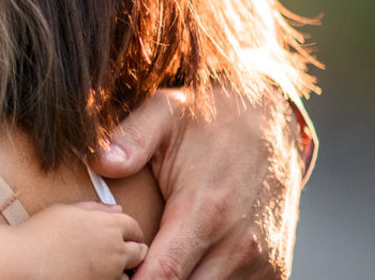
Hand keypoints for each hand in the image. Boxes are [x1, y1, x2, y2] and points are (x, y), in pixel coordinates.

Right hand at [16, 202, 146, 278]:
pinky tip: (96, 275)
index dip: (131, 230)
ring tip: (105, 267)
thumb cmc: (40, 233)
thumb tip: (116, 209)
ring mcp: (110, 272)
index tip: (126, 234)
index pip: (133, 226)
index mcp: (108, 225)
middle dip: (134, 250)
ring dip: (123, 269)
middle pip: (139, 251)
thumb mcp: (66, 211)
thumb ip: (94, 208)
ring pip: (130, 272)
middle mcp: (115, 249)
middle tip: (119, 252)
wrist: (25, 261)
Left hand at [89, 86, 304, 278]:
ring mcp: (261, 261)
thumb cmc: (211, 119)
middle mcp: (238, 245)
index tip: (113, 271)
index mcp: (205, 212)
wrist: (274, 122)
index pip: (163, 276)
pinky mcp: (274, 268)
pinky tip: (187, 265)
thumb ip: (131, 138)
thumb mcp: (166, 112)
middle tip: (127, 264)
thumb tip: (100, 161)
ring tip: (155, 261)